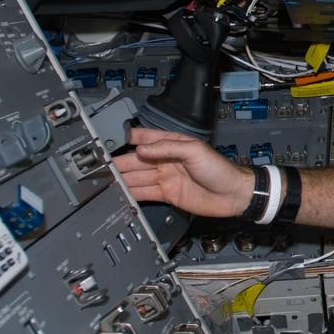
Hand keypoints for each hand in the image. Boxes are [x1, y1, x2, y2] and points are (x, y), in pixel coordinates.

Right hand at [114, 127, 252, 218]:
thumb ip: (167, 148)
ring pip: (138, 177)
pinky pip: (145, 193)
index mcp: (173, 145)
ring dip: (122, 179)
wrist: (233, 194)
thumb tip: (142, 148)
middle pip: (137, 160)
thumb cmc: (220, 169)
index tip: (109, 140)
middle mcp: (167, 160)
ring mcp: (166, 178)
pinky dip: (132, 193)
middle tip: (100, 166)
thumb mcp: (194, 151)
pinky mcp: (168, 194)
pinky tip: (120, 193)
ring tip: (103, 181)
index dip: (128, 139)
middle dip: (119, 162)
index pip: (145, 138)